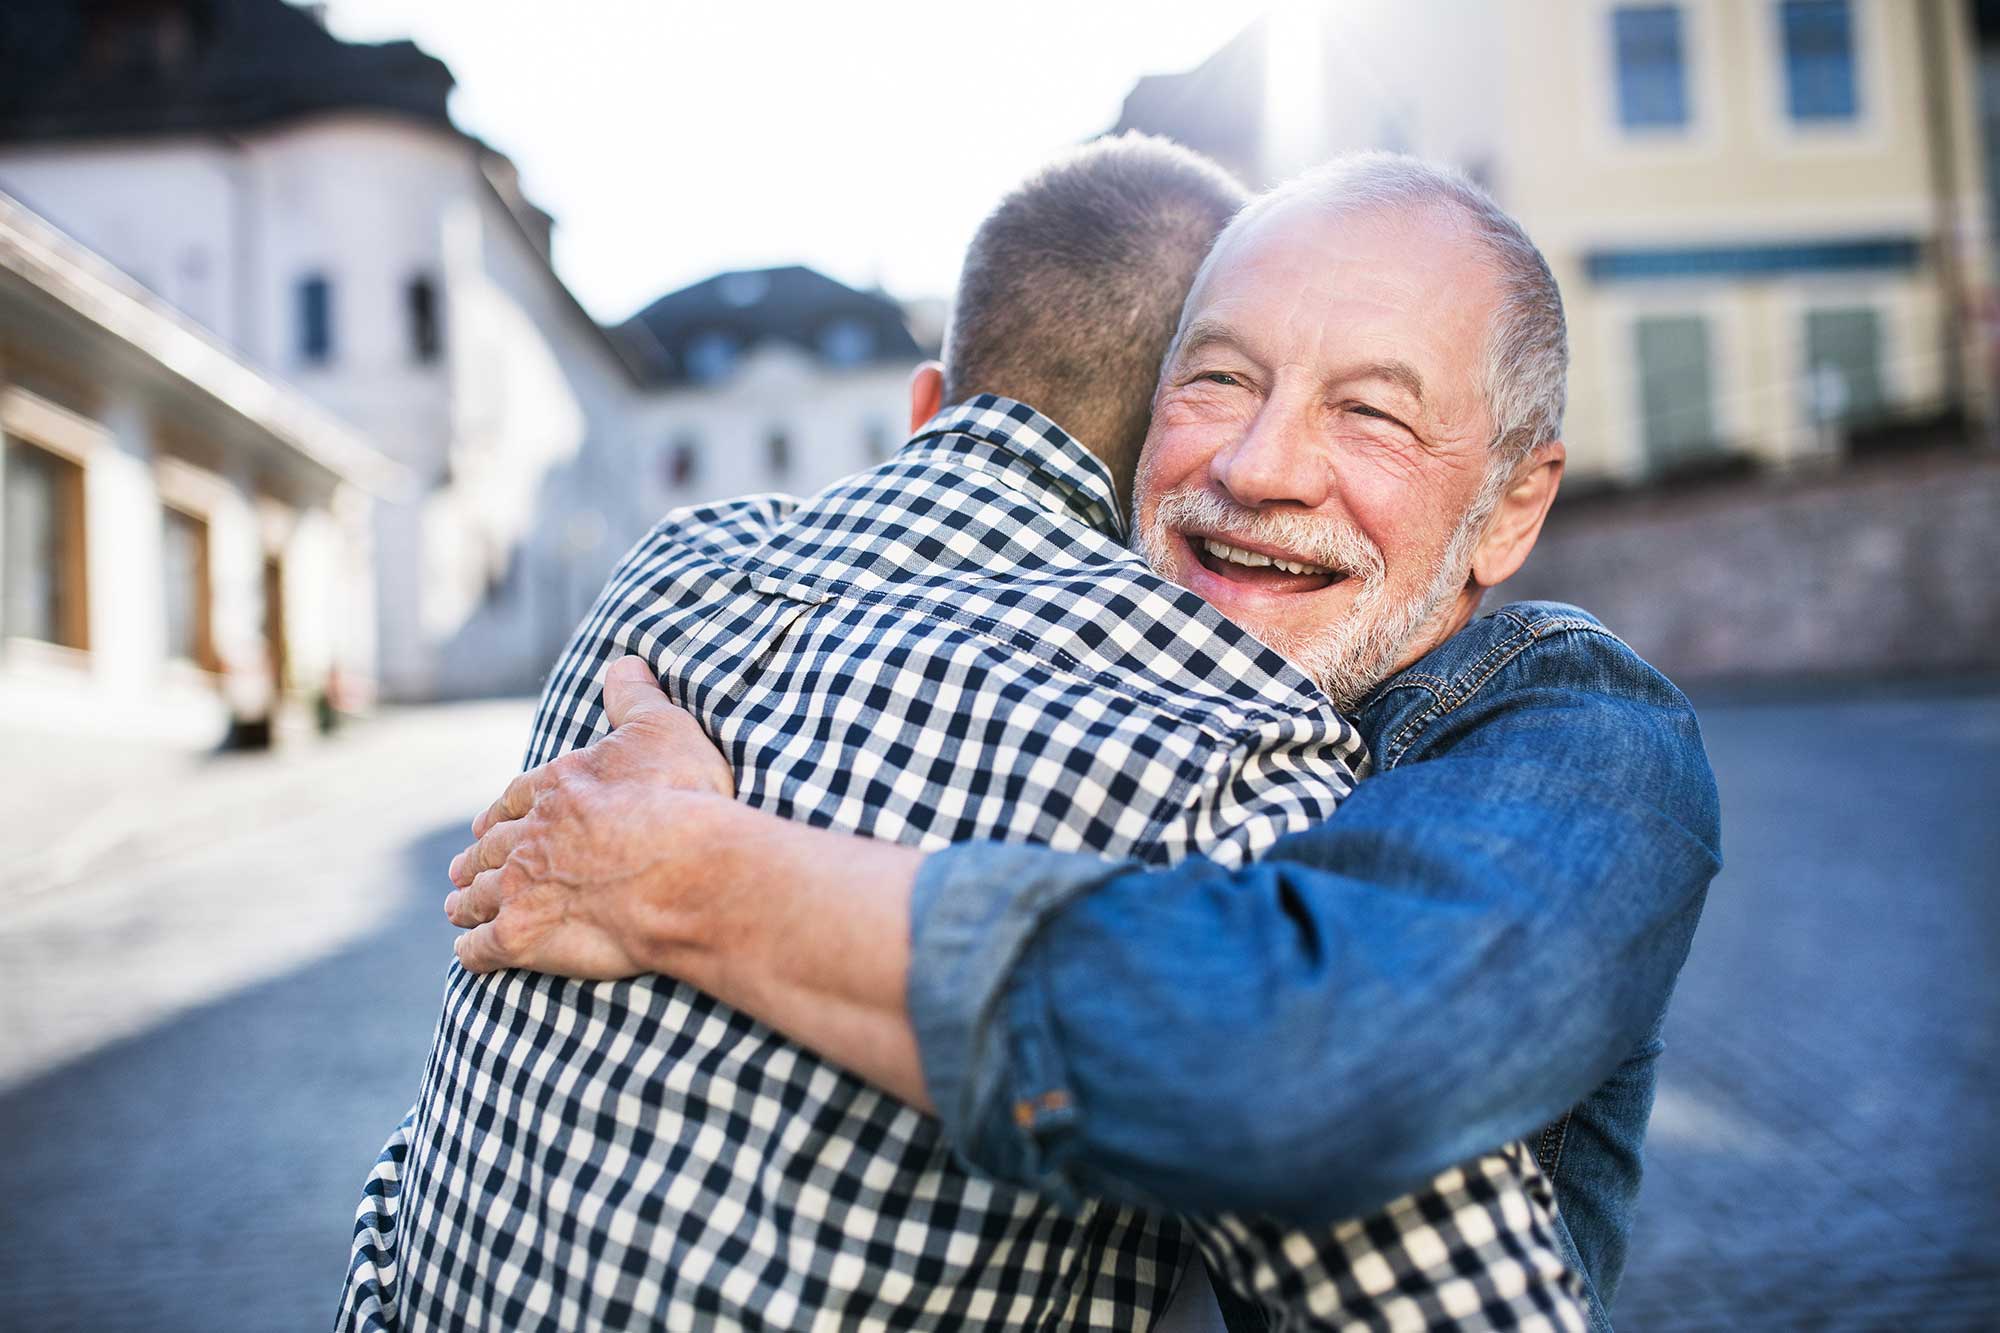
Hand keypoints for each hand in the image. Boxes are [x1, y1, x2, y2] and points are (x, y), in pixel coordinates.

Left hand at [444, 655, 735, 976]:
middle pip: (490, 849)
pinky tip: (471, 954)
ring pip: (477, 896)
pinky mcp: (522, 938)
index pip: (516, 798)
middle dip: (476, 858)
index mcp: (556, 787)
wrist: (684, 870)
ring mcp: (520, 888)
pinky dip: (472, 951)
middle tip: (462, 869)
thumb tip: (624, 662)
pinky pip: (482, 948)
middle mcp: (528, 836)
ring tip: (457, 908)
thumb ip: (636, 696)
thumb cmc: (681, 798)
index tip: (489, 822)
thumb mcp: (663, 728)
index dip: (502, 812)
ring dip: (465, 902)